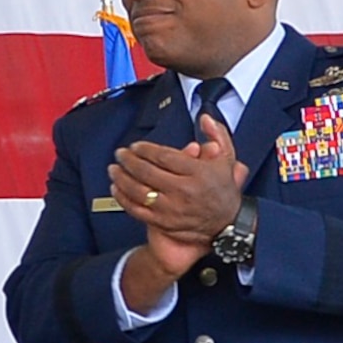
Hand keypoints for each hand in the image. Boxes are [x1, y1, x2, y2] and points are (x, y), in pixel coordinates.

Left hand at [110, 114, 248, 241]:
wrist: (227, 224)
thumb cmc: (223, 190)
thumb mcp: (226, 159)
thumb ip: (217, 135)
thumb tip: (205, 118)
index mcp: (198, 173)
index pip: (164, 157)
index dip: (145, 149)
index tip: (136, 146)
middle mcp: (184, 191)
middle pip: (147, 172)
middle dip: (129, 160)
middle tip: (121, 154)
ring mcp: (172, 209)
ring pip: (138, 191)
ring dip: (121, 178)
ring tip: (114, 168)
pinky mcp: (164, 223)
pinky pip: (137, 210)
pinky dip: (123, 198)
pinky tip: (116, 188)